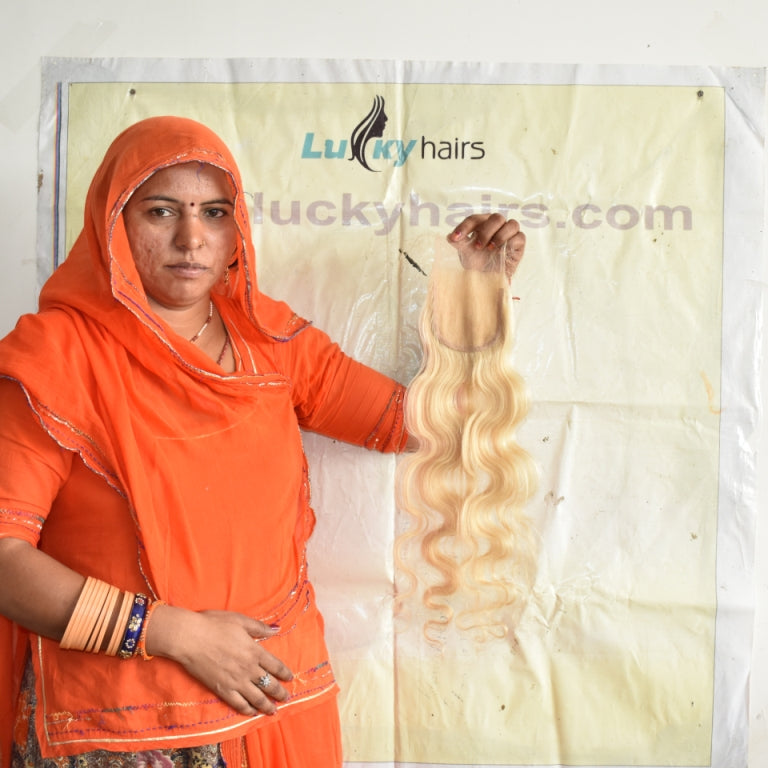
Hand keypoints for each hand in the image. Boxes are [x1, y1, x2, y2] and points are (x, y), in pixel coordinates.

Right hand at [146, 605, 292, 715]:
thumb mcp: (240, 620)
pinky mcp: (222, 689)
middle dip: (279, 693)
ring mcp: (235, 681)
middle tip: (286, 699)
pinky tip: (252, 712)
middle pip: (269, 684)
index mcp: (255, 651)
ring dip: (267, 705)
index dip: (284, 673)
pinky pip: (238, 703)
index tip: (290, 678)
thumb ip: (259, 627)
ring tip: (273, 711)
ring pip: (256, 697)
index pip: (275, 665)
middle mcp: (248, 668)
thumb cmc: (214, 624)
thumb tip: (276, 629)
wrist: (190, 638)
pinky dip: (247, 709)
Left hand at [448, 213, 525, 280]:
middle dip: (485, 232)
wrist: (487, 278)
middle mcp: (498, 225)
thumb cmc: (477, 262)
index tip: (455, 238)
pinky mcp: (519, 243)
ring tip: (490, 249)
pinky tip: (501, 252)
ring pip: (511, 224)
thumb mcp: (466, 252)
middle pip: (496, 218)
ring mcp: (510, 233)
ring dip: (500, 236)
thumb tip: (449, 237)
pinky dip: (511, 242)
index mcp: (483, 223)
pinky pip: (520, 237)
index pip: (475, 219)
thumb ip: (459, 243)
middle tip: (477, 247)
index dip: (465, 226)